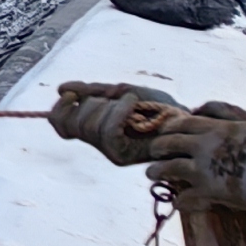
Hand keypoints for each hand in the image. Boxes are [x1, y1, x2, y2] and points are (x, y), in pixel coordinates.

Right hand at [49, 81, 183, 164]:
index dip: (60, 108)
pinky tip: (134, 102)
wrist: (186, 119)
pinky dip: (119, 111)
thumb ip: (93, 91)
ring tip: (131, 100)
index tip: (71, 94)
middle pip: (72, 124)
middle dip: (89, 104)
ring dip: (109, 106)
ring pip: (89, 128)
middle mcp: (100, 144)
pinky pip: (108, 132)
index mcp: (96, 128)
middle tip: (114, 99)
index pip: (61, 125)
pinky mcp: (123, 156)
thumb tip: (62, 89)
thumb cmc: (158, 107)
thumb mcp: (121, 92)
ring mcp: (110, 152)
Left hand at [138, 112, 245, 218]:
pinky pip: (186, 198)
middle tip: (154, 152)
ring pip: (168, 169)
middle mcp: (203, 148)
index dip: (169, 127)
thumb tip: (201, 108)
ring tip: (151, 174)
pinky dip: (180, 201)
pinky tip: (177, 203)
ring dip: (157, 171)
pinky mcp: (210, 193)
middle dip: (157, 148)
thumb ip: (227, 112)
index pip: (181, 123)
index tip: (165, 131)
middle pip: (168, 144)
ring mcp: (204, 171)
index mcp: (214, 129)